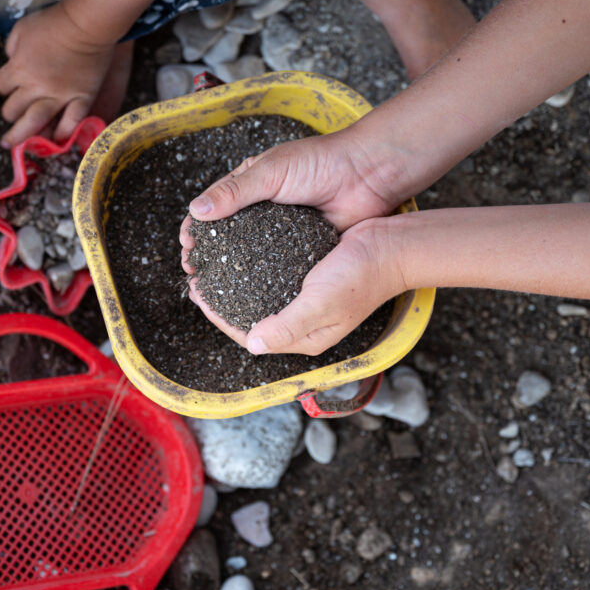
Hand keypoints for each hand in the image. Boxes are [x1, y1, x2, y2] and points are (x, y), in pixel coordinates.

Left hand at [0, 3, 126, 147]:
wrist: (86, 24)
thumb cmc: (53, 22)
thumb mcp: (22, 28)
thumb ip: (12, 47)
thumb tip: (12, 59)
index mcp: (19, 68)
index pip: (2, 87)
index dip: (4, 87)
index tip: (10, 87)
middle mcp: (36, 87)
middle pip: (13, 110)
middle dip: (10, 112)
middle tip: (13, 114)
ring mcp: (59, 96)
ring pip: (36, 123)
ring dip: (23, 135)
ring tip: (16, 145)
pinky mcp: (81, 99)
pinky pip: (71, 123)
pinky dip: (63, 134)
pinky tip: (57, 140)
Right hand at [180, 126, 413, 270]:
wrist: (367, 175)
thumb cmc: (320, 163)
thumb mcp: (272, 172)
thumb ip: (235, 191)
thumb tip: (195, 210)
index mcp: (248, 187)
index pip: (211, 210)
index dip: (194, 229)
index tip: (187, 249)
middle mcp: (261, 212)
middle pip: (226, 239)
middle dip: (209, 258)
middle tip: (196, 278)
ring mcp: (280, 233)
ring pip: (250, 258)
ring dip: (232, 275)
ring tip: (216, 293)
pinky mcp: (300, 250)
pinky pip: (278, 269)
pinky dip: (264, 282)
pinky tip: (252, 298)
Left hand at [188, 217, 408, 355]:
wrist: (393, 246)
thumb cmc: (362, 276)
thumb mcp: (321, 303)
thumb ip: (288, 325)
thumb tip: (253, 343)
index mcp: (305, 337)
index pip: (250, 336)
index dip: (219, 318)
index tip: (199, 296)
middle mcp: (303, 322)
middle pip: (251, 319)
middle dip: (221, 304)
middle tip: (197, 282)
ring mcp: (307, 301)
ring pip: (259, 298)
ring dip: (233, 287)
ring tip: (212, 270)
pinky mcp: (310, 277)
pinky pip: (272, 278)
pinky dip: (250, 271)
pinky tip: (239, 255)